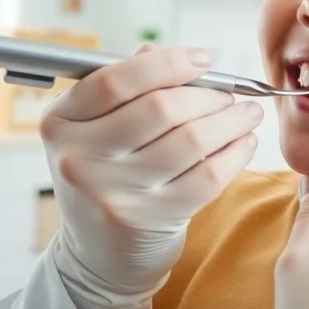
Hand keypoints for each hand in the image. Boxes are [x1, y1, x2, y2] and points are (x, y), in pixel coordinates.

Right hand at [39, 44, 262, 300]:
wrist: (101, 253)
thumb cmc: (107, 177)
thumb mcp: (99, 131)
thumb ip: (130, 90)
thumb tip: (170, 55)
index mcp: (61, 123)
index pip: (115, 80)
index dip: (167, 64)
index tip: (203, 59)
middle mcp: (79, 158)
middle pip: (159, 108)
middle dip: (208, 95)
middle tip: (230, 94)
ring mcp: (112, 193)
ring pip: (190, 140)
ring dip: (230, 121)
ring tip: (247, 114)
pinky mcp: (149, 220)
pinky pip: (207, 176)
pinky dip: (235, 154)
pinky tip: (244, 144)